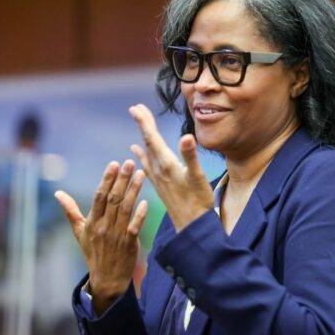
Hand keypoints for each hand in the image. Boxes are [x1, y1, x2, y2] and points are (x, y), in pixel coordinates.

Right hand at [55, 160, 146, 313]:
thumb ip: (70, 210)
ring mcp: (116, 235)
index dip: (107, 179)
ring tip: (141, 174)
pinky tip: (146, 201)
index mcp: (92, 222)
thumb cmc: (93, 252)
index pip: (99, 196)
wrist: (106, 279)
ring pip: (125, 209)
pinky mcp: (129, 243)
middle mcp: (103, 226)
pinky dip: (140, 214)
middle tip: (129, 162)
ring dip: (133, 190)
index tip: (113, 164)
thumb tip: (57, 193)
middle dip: (121, 179)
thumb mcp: (79, 231)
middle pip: (113, 199)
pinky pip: (134, 226)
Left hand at [129, 104, 213, 231]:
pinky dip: (142, 154)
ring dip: (143, 136)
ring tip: (140, 123)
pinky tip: (136, 151)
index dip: (144, 122)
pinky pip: (147, 165)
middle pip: (147, 142)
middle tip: (136, 108)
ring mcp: (158, 179)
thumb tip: (186, 136)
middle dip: (143, 124)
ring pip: (147, 152)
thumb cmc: (199, 202)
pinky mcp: (161, 186)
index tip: (135, 108)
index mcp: (166, 165)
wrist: (192, 227)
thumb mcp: (198, 177)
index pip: (152, 139)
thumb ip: (191, 156)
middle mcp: (159, 170)